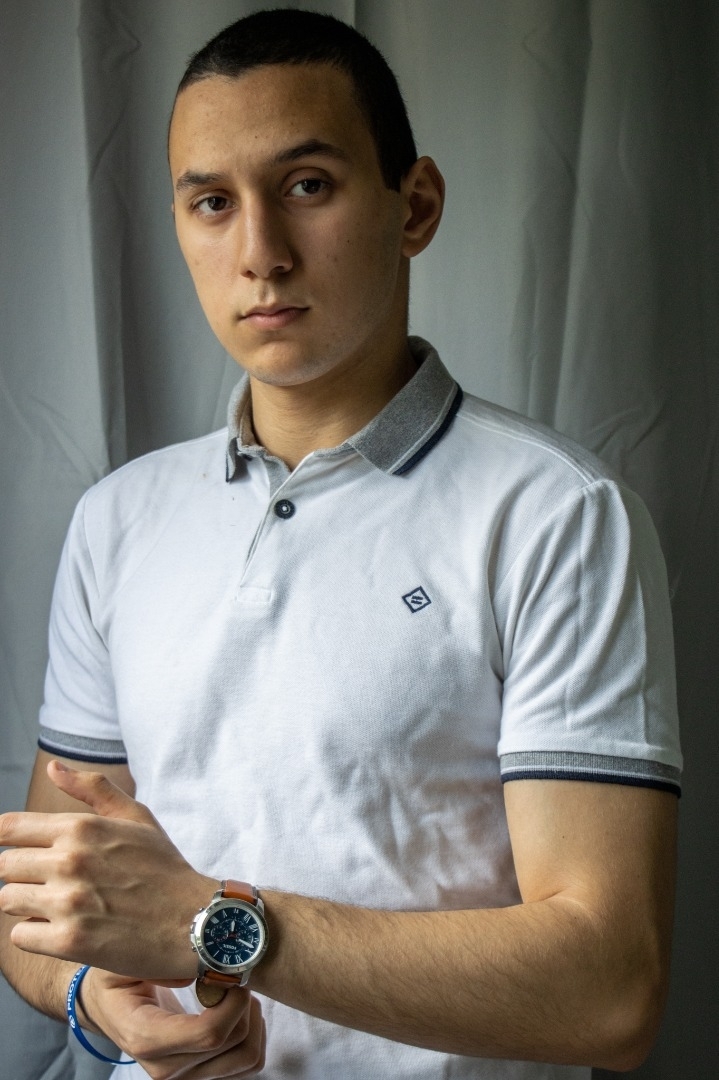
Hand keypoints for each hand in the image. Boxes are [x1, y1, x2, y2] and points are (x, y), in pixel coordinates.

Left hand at [0, 761, 214, 978]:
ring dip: (25, 903)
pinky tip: (60, 929)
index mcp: (81, 827)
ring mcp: (67, 902)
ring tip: (54, 906)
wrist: (193, 920)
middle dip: (20, 873)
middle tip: (47, 882)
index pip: (9, 828)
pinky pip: (20, 935)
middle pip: (5, 865)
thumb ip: (92, 788)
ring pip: (7, 900)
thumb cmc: (165, 868)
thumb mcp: (136, 817)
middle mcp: (69, 861)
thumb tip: (53, 768)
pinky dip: (34, 934)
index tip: (15, 849)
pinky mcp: (69, 941)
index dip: (6, 838)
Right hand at [82, 969, 264, 1079]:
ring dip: (252, 1020)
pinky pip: (247, 1063)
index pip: (208, 1034)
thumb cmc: (115, 982)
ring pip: (247, 1058)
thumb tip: (196, 970)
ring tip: (235, 992)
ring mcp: (185, 1076)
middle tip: (233, 975)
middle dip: (244, 1004)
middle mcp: (166, 1067)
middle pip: (234, 1044)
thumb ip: (156, 963)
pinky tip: (235, 1009)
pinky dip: (253, 1034)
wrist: (107, 1008)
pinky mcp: (200, 1075)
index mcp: (145, 1037)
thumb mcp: (121, 963)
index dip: (232, 1003)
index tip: (231, 973)